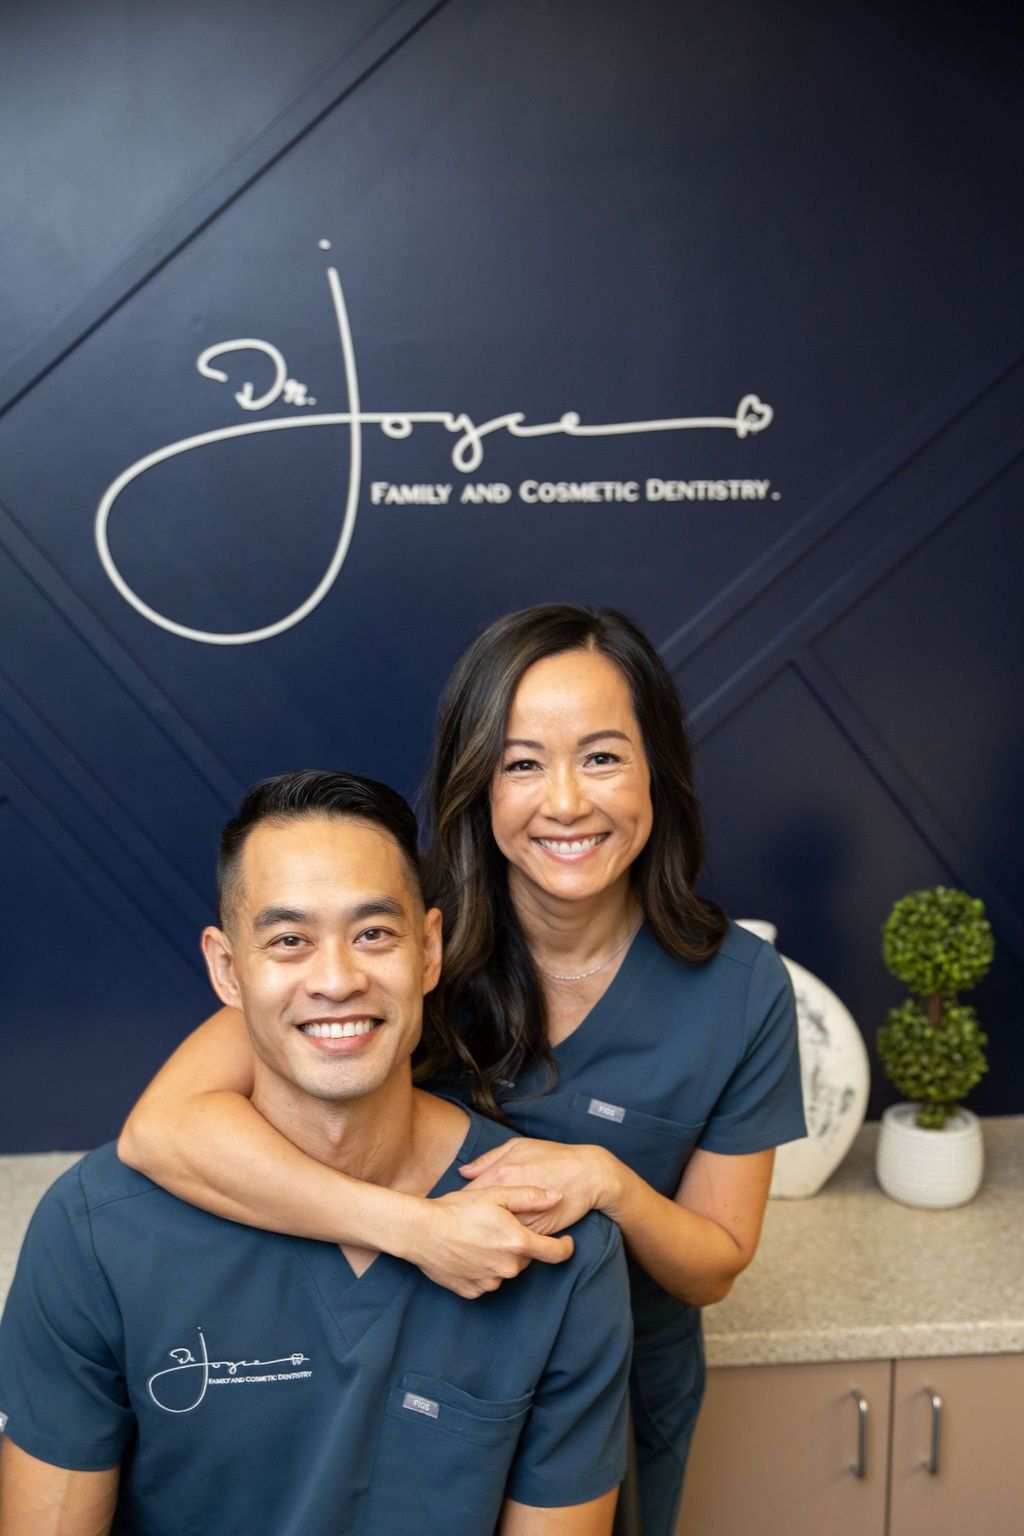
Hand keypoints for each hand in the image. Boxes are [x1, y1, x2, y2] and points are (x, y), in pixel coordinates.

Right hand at [408, 1186, 575, 1298]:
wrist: (421, 1232)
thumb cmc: (458, 1209)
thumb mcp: (496, 1194)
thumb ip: (531, 1196)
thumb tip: (558, 1195)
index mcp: (518, 1243)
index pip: (556, 1253)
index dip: (565, 1247)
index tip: (566, 1241)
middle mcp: (508, 1268)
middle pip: (526, 1258)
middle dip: (521, 1244)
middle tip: (501, 1226)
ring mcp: (490, 1283)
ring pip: (507, 1270)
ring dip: (502, 1256)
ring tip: (481, 1237)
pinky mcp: (472, 1291)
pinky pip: (487, 1281)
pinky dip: (484, 1268)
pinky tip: (470, 1252)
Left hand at [459, 1137, 615, 1236]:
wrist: (590, 1173)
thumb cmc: (553, 1156)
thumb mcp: (518, 1147)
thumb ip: (487, 1159)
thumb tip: (464, 1172)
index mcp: (501, 1174)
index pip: (468, 1195)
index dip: (458, 1204)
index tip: (453, 1209)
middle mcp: (510, 1198)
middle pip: (478, 1217)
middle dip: (468, 1222)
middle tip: (461, 1225)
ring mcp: (523, 1217)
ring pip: (495, 1233)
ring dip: (486, 1235)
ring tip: (476, 1235)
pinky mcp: (538, 1232)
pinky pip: (515, 1241)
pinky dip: (506, 1241)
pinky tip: (501, 1238)